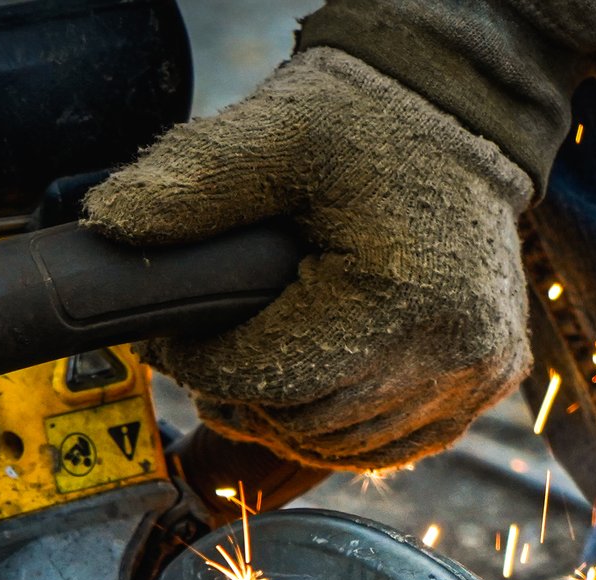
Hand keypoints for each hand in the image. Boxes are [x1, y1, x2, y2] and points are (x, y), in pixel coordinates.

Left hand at [83, 47, 532, 472]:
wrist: (458, 114)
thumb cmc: (364, 122)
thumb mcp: (268, 135)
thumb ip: (187, 187)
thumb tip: (108, 226)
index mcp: (397, 296)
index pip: (264, 378)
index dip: (198, 364)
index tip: (170, 334)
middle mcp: (451, 348)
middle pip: (300, 423)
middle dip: (240, 393)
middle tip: (206, 347)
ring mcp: (476, 373)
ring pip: (341, 448)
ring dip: (287, 418)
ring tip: (257, 361)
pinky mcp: (487, 382)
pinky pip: (390, 448)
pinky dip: (340, 429)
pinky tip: (315, 382)